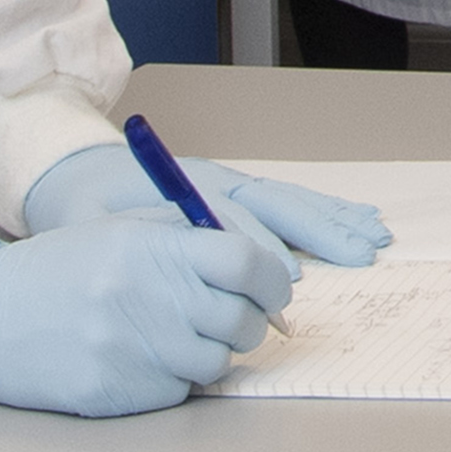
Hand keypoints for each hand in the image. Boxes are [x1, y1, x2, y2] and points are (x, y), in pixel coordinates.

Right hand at [0, 219, 300, 416]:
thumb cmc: (60, 270)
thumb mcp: (121, 230)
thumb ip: (189, 237)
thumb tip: (260, 263)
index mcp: (153, 250)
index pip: (247, 265)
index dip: (271, 282)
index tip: (272, 291)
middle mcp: (148, 299)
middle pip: (243, 321)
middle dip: (244, 322)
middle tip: (222, 318)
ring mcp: (133, 351)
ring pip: (217, 363)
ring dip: (207, 353)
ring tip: (172, 337)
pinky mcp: (117, 393)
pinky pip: (178, 392)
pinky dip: (171, 379)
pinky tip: (137, 360)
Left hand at [22, 140, 392, 290]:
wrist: (77, 174)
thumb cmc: (85, 207)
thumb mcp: (95, 226)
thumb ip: (131, 243)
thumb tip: (174, 271)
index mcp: (184, 187)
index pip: (232, 217)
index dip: (262, 248)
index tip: (288, 278)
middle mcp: (218, 183)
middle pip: (278, 203)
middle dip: (321, 230)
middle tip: (359, 254)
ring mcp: (233, 187)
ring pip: (292, 202)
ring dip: (335, 221)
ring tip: (373, 237)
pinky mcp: (241, 197)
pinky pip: (291, 203)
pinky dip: (327, 212)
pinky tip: (359, 220)